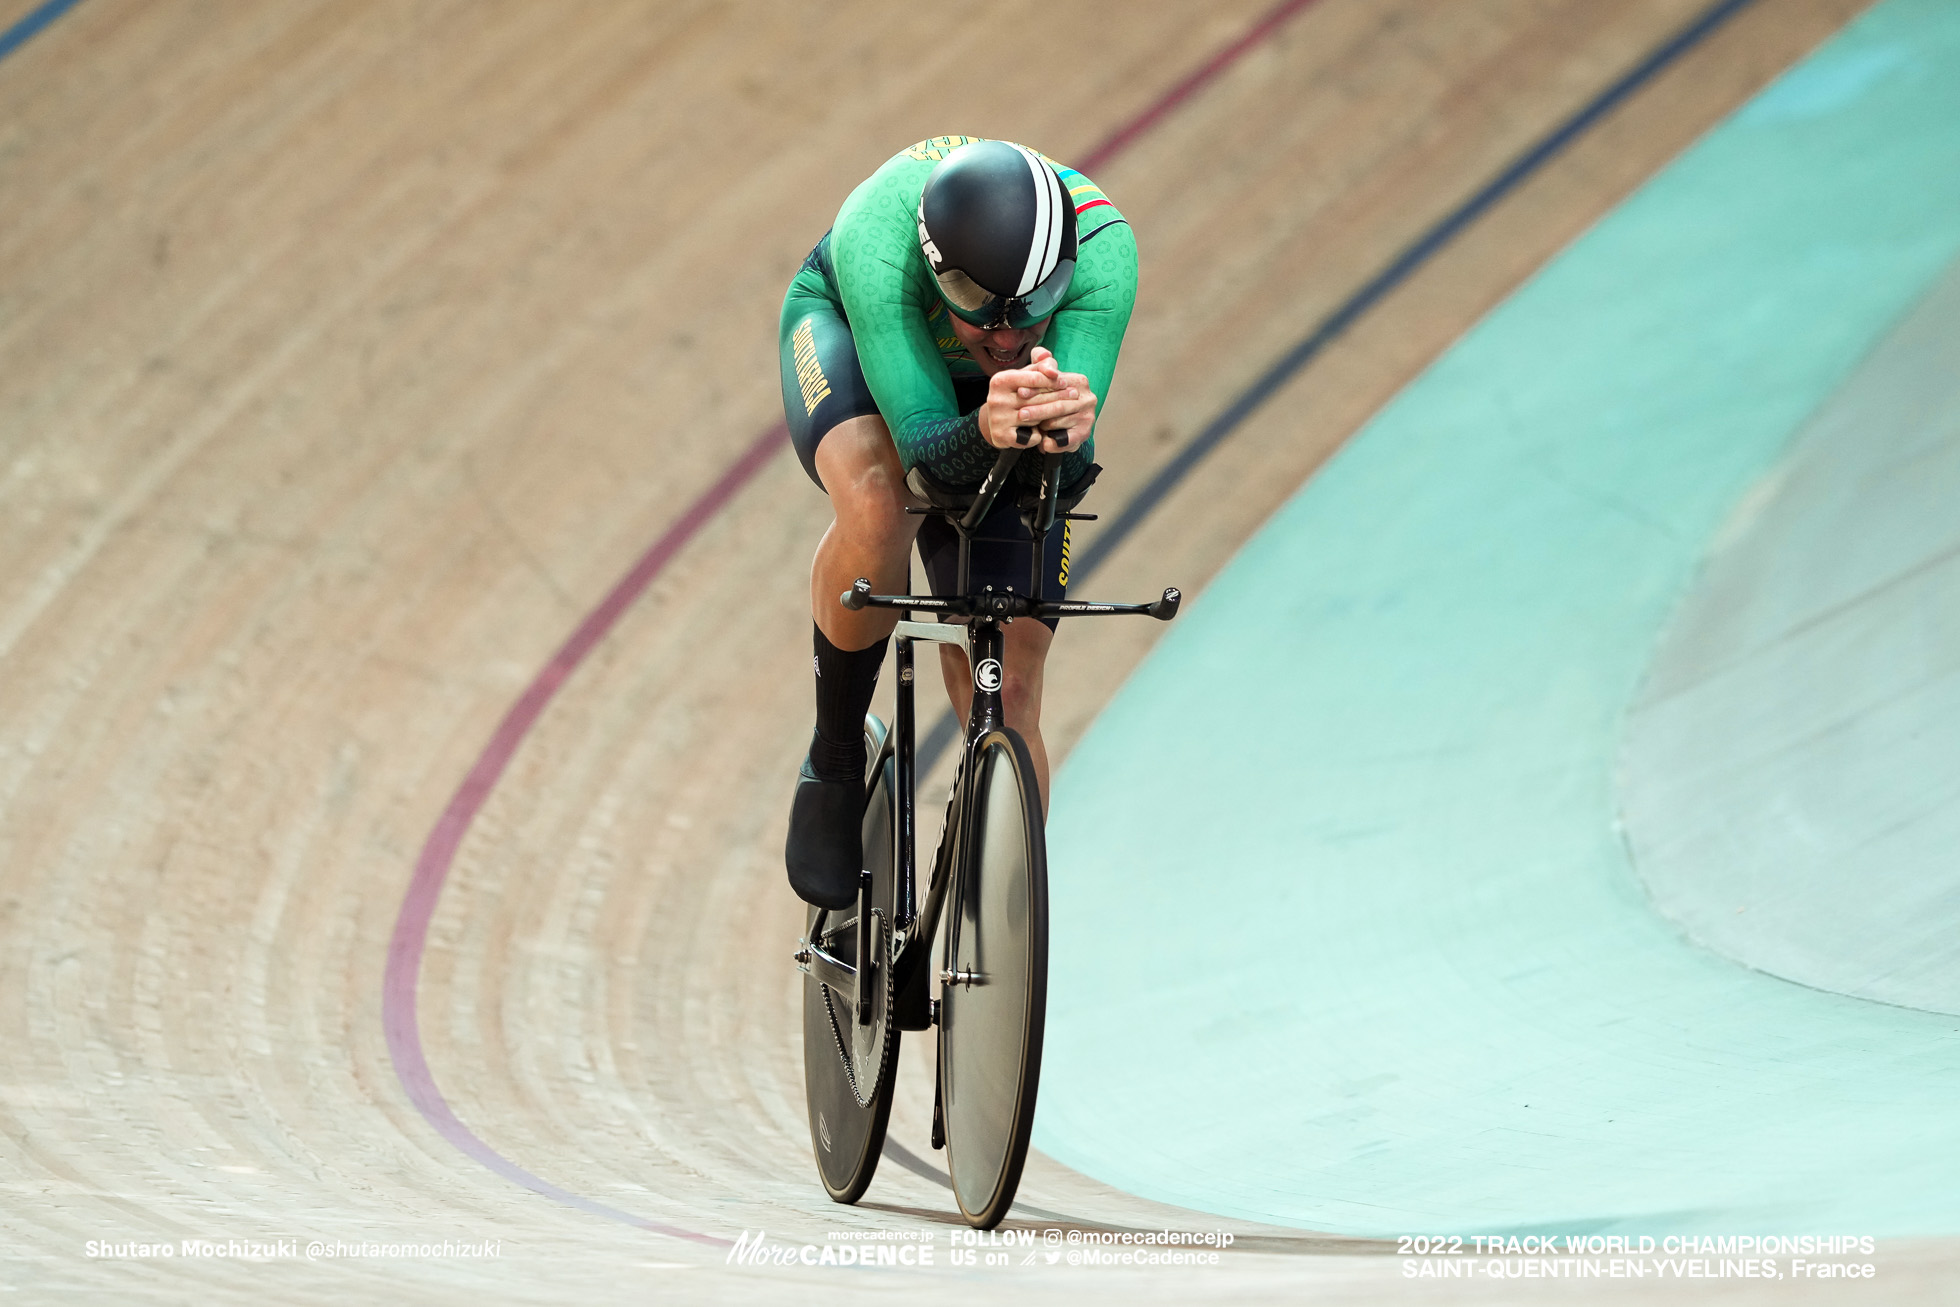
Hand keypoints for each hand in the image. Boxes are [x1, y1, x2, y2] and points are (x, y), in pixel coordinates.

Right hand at [979, 347, 1097, 451]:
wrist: (996, 421)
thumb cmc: (1016, 393)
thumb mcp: (1025, 376)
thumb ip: (1039, 365)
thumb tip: (1047, 356)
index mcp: (1000, 380)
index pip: (1033, 378)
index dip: (1051, 380)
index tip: (1066, 382)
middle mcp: (996, 399)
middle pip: (1036, 399)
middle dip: (1058, 397)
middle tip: (1075, 395)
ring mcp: (998, 419)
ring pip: (1035, 418)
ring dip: (1048, 417)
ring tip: (1058, 413)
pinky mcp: (1001, 436)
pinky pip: (1031, 436)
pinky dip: (1039, 436)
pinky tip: (1041, 433)